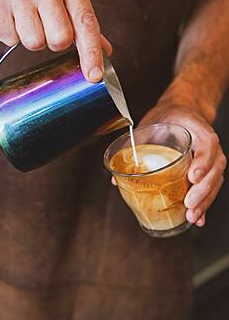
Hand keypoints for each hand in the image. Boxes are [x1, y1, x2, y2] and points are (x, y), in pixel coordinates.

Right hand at [0, 0, 111, 80]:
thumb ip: (82, 20)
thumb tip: (103, 49)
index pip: (86, 23)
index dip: (92, 53)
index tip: (94, 74)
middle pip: (60, 40)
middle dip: (53, 41)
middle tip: (44, 24)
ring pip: (34, 43)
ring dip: (30, 38)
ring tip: (24, 17)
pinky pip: (9, 40)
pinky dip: (10, 34)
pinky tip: (10, 16)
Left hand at [138, 104, 226, 226]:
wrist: (182, 112)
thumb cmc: (168, 118)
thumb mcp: (151, 125)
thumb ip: (135, 147)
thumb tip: (115, 178)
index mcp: (197, 130)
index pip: (207, 145)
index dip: (202, 162)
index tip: (192, 176)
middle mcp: (209, 146)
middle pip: (214, 169)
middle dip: (202, 190)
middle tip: (188, 204)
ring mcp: (211, 159)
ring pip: (215, 181)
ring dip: (204, 201)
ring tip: (191, 216)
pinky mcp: (207, 170)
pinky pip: (211, 187)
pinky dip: (205, 204)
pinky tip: (198, 218)